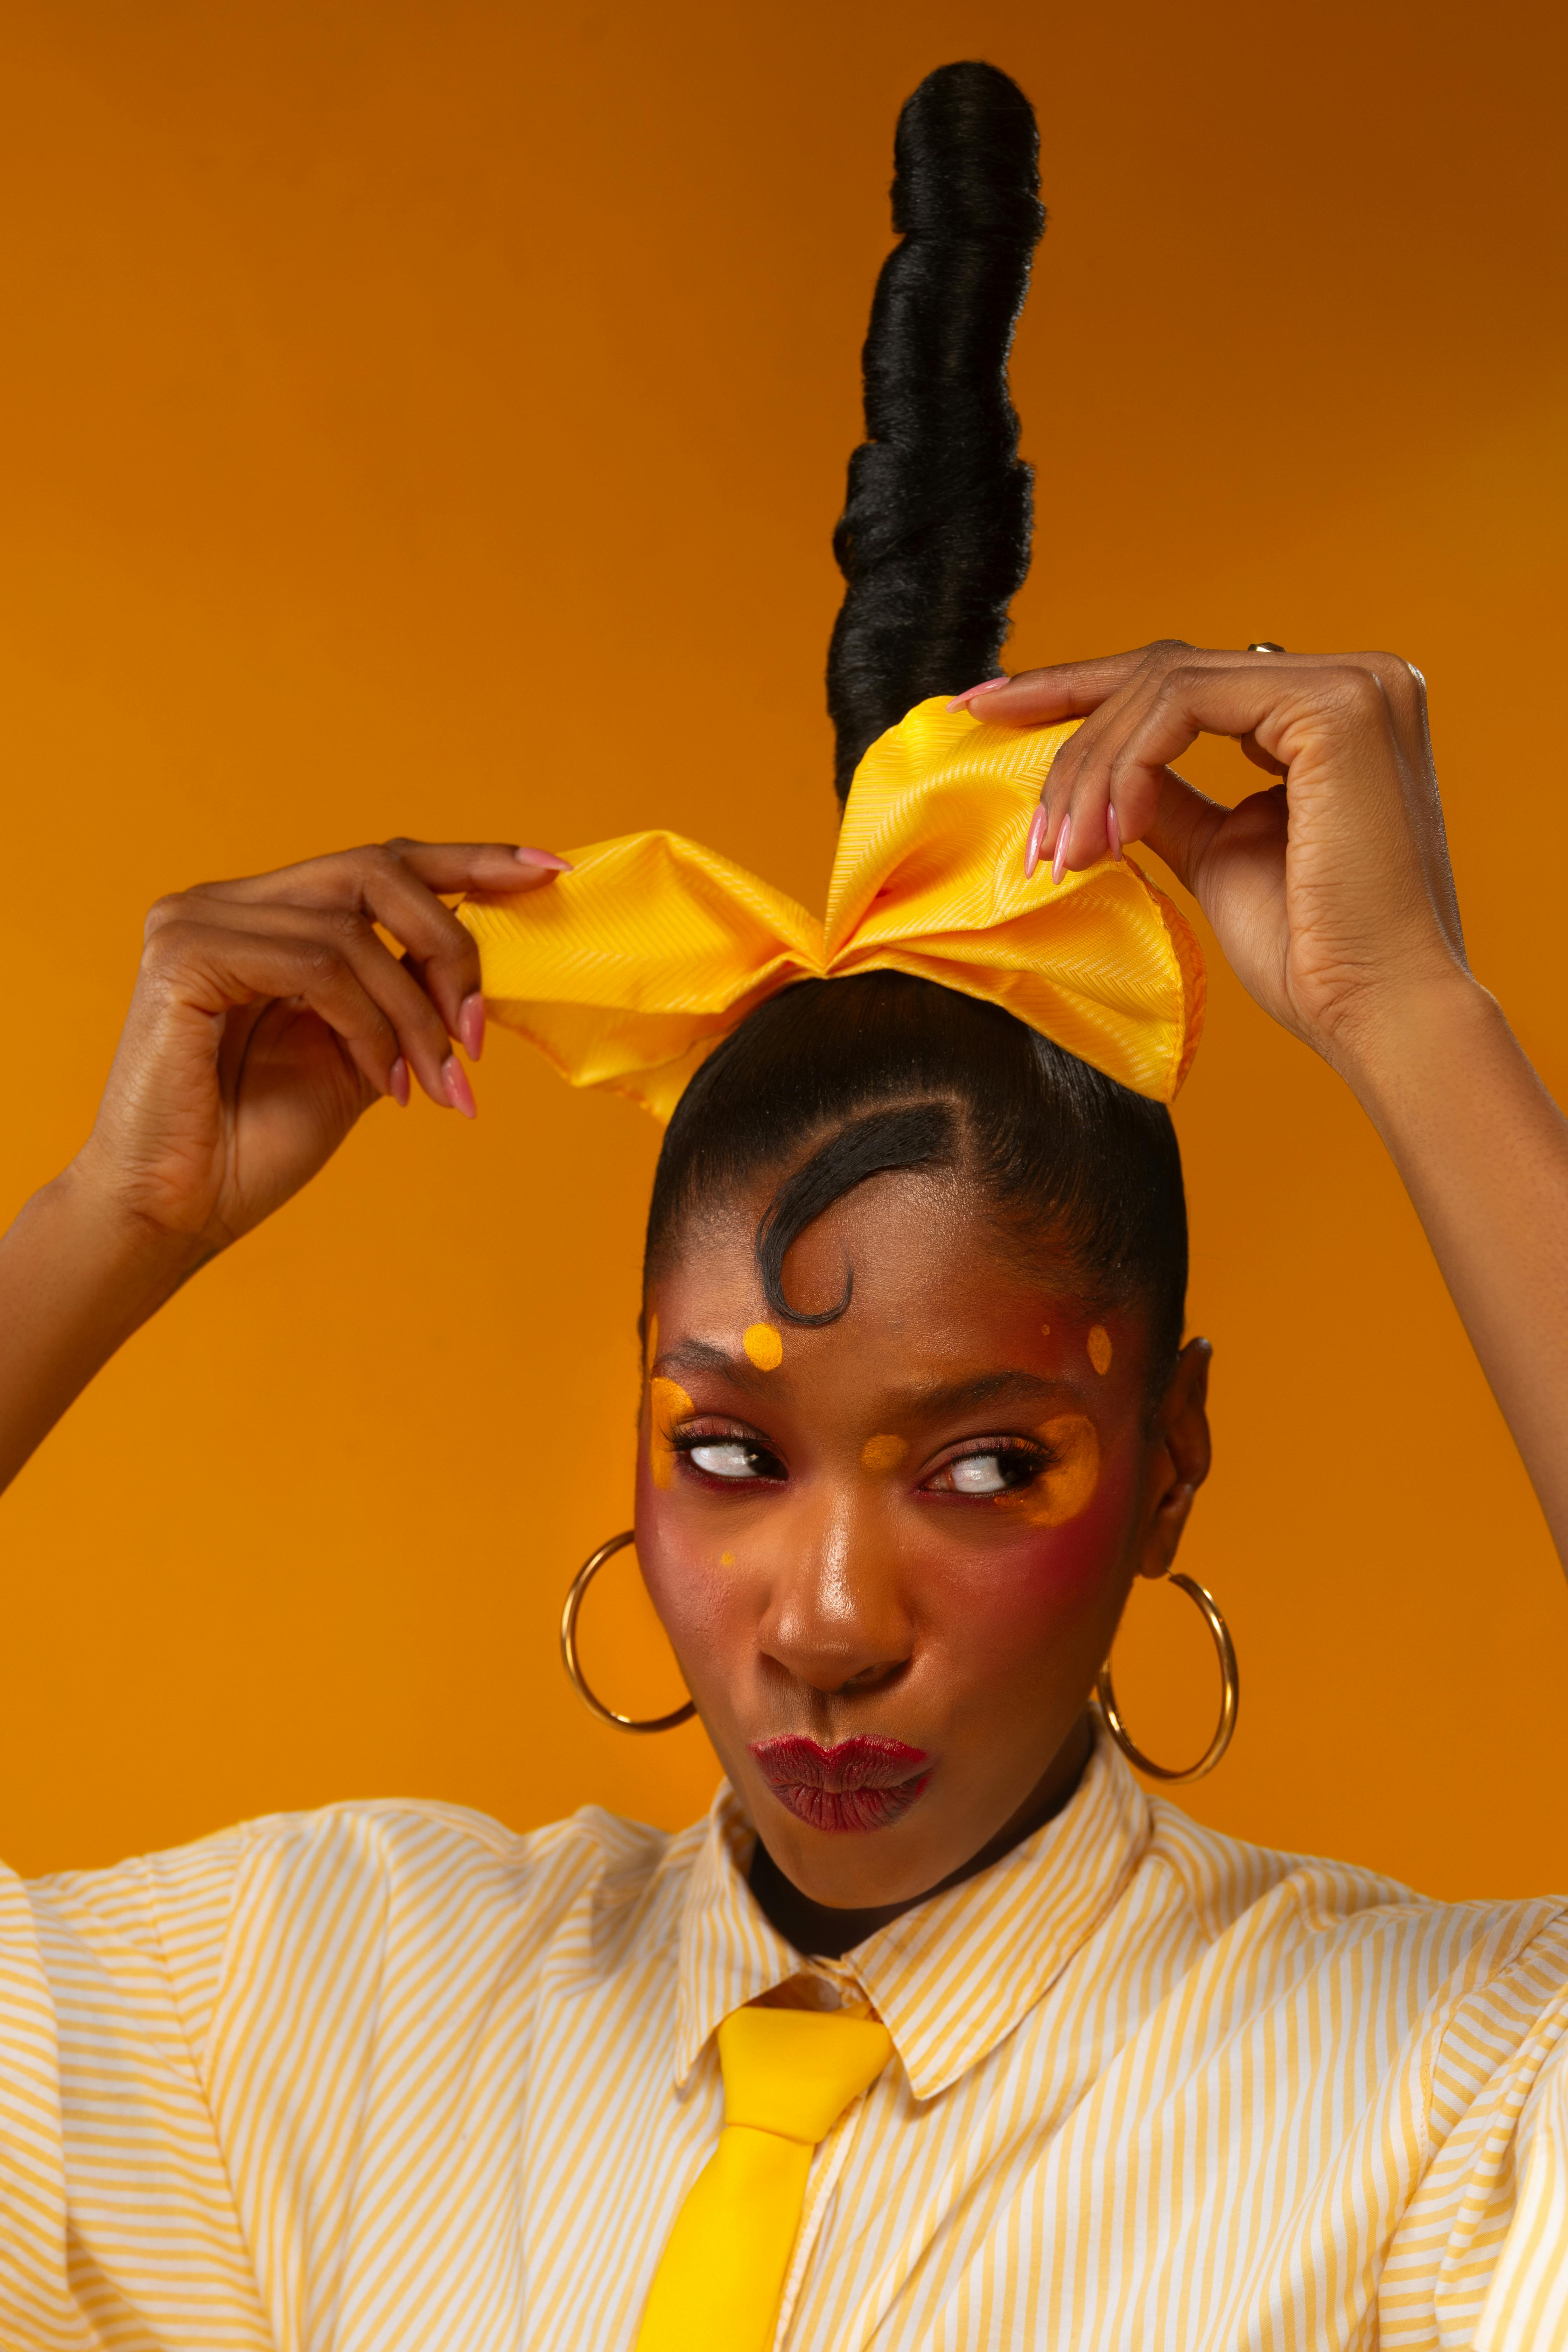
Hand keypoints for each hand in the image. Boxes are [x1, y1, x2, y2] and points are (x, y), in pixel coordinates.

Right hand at [73, 839, 566, 1265]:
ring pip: (354, 929)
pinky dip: (368, 1024)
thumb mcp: (363, 1056)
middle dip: (451, 946)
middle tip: (479, 1030)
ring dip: (416, 1012)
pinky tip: (381, 1081)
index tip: (546, 871)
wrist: (177, 1210)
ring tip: (435, 1081)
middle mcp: (228, 902)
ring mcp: (198, 920)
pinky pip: (317, 965)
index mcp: (266, 916)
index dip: (468, 859)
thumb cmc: (256, 1142)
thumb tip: (483, 972)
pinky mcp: (185, 954)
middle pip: (376, 870)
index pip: (380, 863)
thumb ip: (406, 1001)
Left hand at [953, 644, 1468, 1072]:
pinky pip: (1184, 707)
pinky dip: (1126, 768)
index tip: (986, 710)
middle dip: (1066, 730)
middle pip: (1163, 672)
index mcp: (1331, 710)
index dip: (1076, 689)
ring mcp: (1354, 683)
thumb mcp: (1219, 853)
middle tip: (1011, 803)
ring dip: (1090, 770)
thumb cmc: (1314, 955)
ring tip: (1059, 851)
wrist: (1379, 1012)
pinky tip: (1106, 835)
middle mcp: (1355, 678)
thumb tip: (1106, 774)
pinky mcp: (1337, 707)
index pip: (1182, 680)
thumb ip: (1170, 797)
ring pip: (1163, 687)